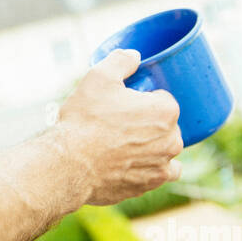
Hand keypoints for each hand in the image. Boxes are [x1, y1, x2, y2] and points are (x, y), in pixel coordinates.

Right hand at [56, 47, 183, 206]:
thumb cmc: (85, 120)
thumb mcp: (98, 78)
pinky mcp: (150, 185)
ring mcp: (162, 165)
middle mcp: (171, 140)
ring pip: (165, 150)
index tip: (128, 102)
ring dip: (153, 146)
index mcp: (165, 111)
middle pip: (167, 125)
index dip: (145, 99)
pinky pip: (161, 173)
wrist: (70, 164)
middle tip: (122, 121)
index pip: (164, 99)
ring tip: (125, 144)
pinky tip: (134, 163)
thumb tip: (134, 55)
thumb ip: (121, 61)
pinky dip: (151, 168)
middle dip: (150, 122)